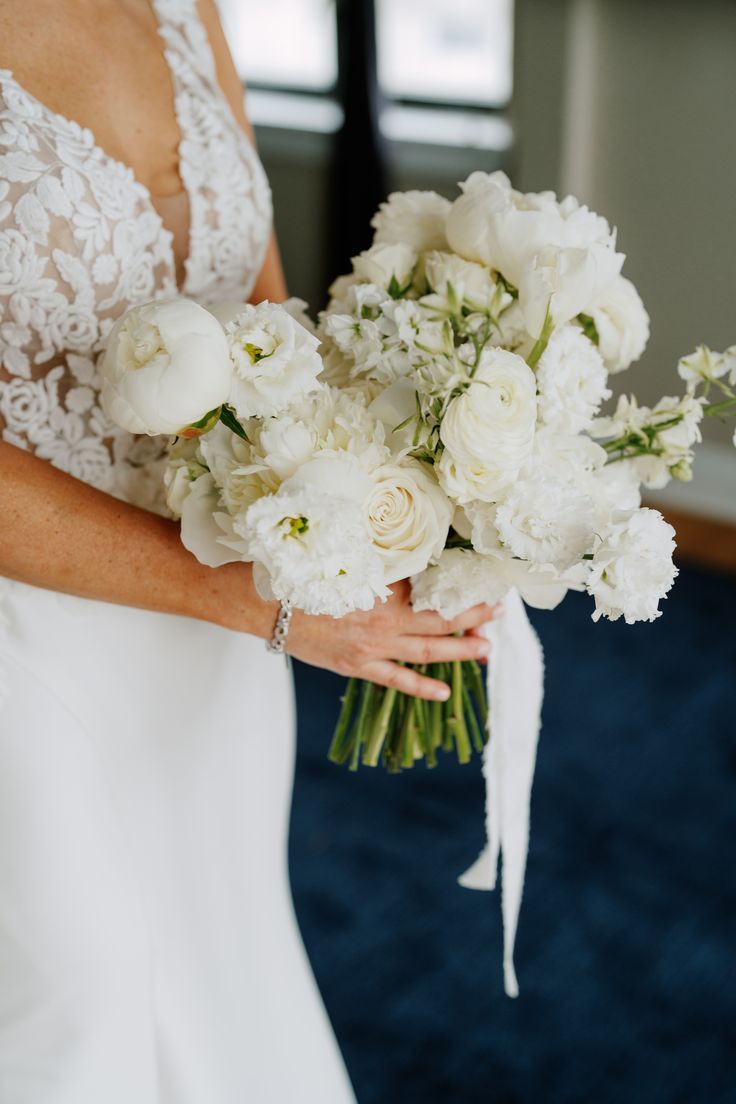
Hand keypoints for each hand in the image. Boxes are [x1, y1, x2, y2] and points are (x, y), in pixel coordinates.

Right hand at [285, 579, 501, 700]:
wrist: (266, 605)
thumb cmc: (303, 574)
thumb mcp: (347, 558)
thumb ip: (382, 563)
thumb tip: (412, 559)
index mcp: (383, 589)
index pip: (434, 589)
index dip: (461, 588)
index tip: (483, 583)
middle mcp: (385, 621)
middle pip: (441, 620)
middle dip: (473, 616)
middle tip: (499, 613)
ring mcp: (373, 648)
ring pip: (428, 651)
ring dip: (460, 651)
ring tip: (487, 648)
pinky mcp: (357, 666)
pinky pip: (398, 680)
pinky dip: (423, 687)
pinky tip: (445, 691)